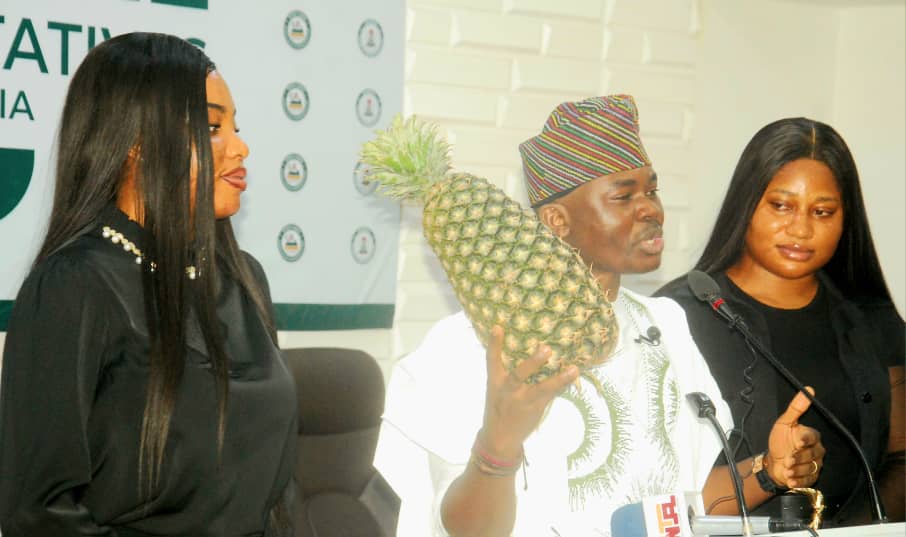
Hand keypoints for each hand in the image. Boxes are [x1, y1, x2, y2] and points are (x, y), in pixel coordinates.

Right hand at [480, 326, 578, 459]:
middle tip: (546, 349)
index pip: (491, 360)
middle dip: (532, 363)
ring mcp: (523, 401)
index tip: (498, 327)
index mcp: (495, 382)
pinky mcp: (536, 408)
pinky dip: (563, 384)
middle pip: (519, 374)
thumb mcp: (496, 389)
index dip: (494, 344)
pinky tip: (574, 375)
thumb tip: (526, 346)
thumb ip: (507, 371)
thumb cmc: (500, 407)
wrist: (499, 438)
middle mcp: (508, 391)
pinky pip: (552, 394)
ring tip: (573, 369)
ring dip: (558, 379)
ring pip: (542, 388)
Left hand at [767, 387, 825, 488]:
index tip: (796, 443)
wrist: (774, 462)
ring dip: (795, 470)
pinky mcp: (812, 478)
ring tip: (786, 468)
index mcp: (811, 436)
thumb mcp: (784, 423)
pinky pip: (808, 481)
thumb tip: (808, 390)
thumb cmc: (779, 441)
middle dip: (797, 458)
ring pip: (809, 469)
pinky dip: (797, 481)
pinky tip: (789, 478)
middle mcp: (817, 451)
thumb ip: (795, 408)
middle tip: (787, 459)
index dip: (803, 441)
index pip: (812, 437)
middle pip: (810, 455)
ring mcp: (815, 465)